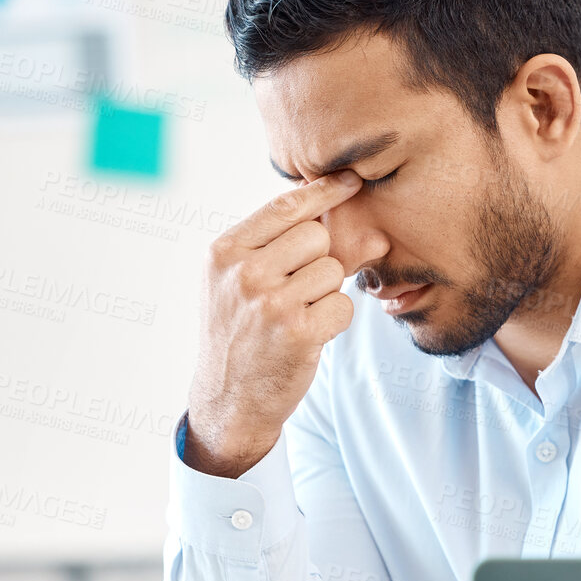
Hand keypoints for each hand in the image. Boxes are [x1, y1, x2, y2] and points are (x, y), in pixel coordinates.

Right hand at [185, 171, 362, 476]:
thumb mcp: (238, 282)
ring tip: (297, 315)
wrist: (228, 400)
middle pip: (316, 236)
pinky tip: (309, 334)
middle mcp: (244, 273)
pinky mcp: (298, 332)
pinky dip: (335, 320)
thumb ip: (281, 246)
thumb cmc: (240, 333)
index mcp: (224, 252)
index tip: (350, 180)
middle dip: (319, 259)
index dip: (323, 190)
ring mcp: (270, 302)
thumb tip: (355, 222)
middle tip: (298, 290)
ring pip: (333, 270)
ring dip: (327, 293)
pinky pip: (343, 304)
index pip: (285, 206)